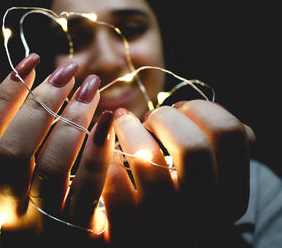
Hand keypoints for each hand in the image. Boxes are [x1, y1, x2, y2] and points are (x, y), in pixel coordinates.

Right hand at [0, 54, 113, 246]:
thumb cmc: (27, 204)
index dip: (5, 95)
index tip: (30, 62)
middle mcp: (4, 208)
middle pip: (15, 147)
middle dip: (42, 101)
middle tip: (67, 70)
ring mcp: (40, 222)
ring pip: (52, 163)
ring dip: (72, 117)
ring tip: (90, 86)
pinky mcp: (76, 229)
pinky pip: (88, 185)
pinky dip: (98, 148)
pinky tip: (108, 118)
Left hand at [102, 101, 254, 246]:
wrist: (142, 238)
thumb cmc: (175, 196)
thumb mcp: (206, 175)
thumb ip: (216, 146)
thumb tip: (220, 114)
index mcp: (230, 198)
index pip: (230, 135)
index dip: (201, 110)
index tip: (178, 107)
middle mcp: (204, 218)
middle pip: (193, 149)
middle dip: (165, 118)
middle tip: (149, 117)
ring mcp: (166, 231)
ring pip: (151, 167)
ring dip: (131, 131)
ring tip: (122, 122)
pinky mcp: (128, 238)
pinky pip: (119, 198)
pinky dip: (111, 167)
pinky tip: (110, 157)